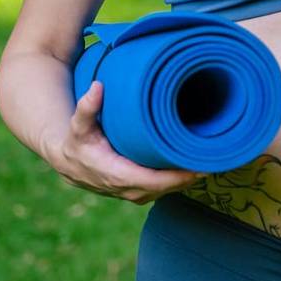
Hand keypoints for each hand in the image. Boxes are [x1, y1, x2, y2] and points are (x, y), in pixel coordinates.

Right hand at [48, 80, 205, 205]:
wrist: (68, 160)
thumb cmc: (77, 140)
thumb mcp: (79, 124)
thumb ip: (87, 107)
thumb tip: (97, 87)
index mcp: (113, 174)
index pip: (150, 181)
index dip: (175, 177)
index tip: (197, 168)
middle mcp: (123, 188)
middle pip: (163, 189)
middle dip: (187, 178)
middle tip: (212, 161)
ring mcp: (130, 193)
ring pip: (164, 192)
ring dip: (185, 181)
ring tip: (208, 163)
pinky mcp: (135, 192)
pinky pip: (161, 191)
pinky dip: (177, 182)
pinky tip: (193, 168)